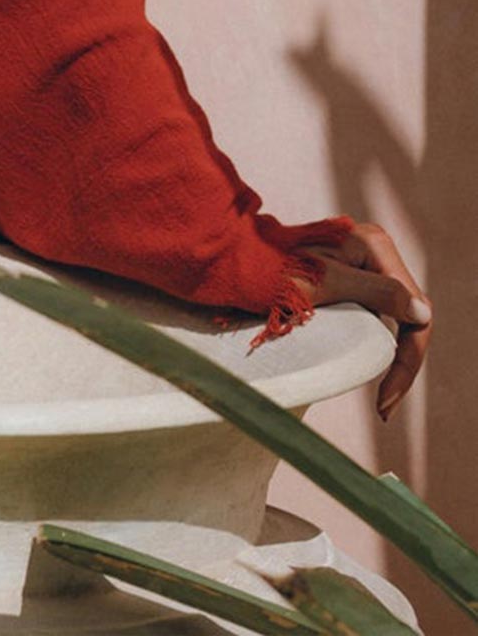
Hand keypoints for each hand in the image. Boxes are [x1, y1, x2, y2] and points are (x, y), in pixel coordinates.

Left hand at [286, 219, 430, 420]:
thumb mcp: (326, 286)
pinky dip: (375, 340)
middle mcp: (372, 249)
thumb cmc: (269, 270)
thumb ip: (377, 294)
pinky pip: (374, 311)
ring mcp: (360, 262)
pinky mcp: (346, 276)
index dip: (408, 357)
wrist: (229, 259)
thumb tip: (423, 313)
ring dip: (391, 353)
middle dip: (402, 361)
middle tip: (385, 406)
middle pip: (407, 313)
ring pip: (394, 315)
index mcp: (373, 245)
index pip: (413, 308)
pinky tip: (369, 364)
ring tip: (382, 395)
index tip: (385, 399)